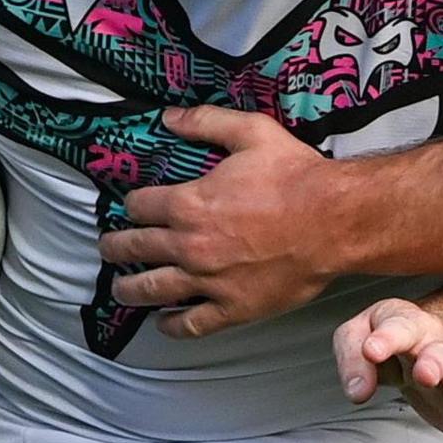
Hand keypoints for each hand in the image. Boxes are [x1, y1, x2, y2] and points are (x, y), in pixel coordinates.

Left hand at [97, 106, 341, 338]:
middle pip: (136, 248)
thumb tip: (169, 117)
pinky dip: (171, 325)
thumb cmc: (295, 176)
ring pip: (152, 290)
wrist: (333, 221)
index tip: (133, 205)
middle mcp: (189, 246)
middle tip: (109, 248)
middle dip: (117, 246)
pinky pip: (191, 324)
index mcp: (189, 204)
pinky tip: (162, 322)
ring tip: (121, 288)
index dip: (133, 203)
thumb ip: (206, 123)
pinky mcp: (232, 309)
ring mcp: (208, 281)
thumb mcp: (251, 132)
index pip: (140, 206)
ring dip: (130, 288)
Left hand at [334, 298, 442, 442]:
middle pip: (441, 352)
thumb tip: (358, 391)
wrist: (418, 343)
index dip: (387, 338)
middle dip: (434, 363)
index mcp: (408, 324)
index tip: (371, 351)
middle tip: (425, 376)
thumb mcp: (356, 336)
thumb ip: (352, 359)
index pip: (399, 326)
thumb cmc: (384, 337)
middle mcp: (438, 345)